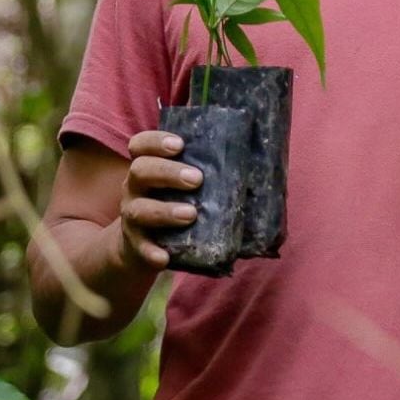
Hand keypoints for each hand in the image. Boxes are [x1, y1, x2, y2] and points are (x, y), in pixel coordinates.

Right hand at [118, 130, 201, 269]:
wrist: (144, 244)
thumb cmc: (177, 201)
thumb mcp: (185, 182)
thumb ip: (212, 170)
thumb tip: (267, 165)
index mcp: (148, 165)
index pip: (141, 145)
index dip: (156, 141)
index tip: (180, 144)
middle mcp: (135, 187)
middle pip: (140, 170)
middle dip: (168, 173)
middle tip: (196, 179)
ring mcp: (133, 216)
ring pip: (139, 209)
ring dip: (164, 211)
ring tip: (191, 214)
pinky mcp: (136, 244)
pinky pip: (140, 248)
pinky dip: (151, 252)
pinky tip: (164, 258)